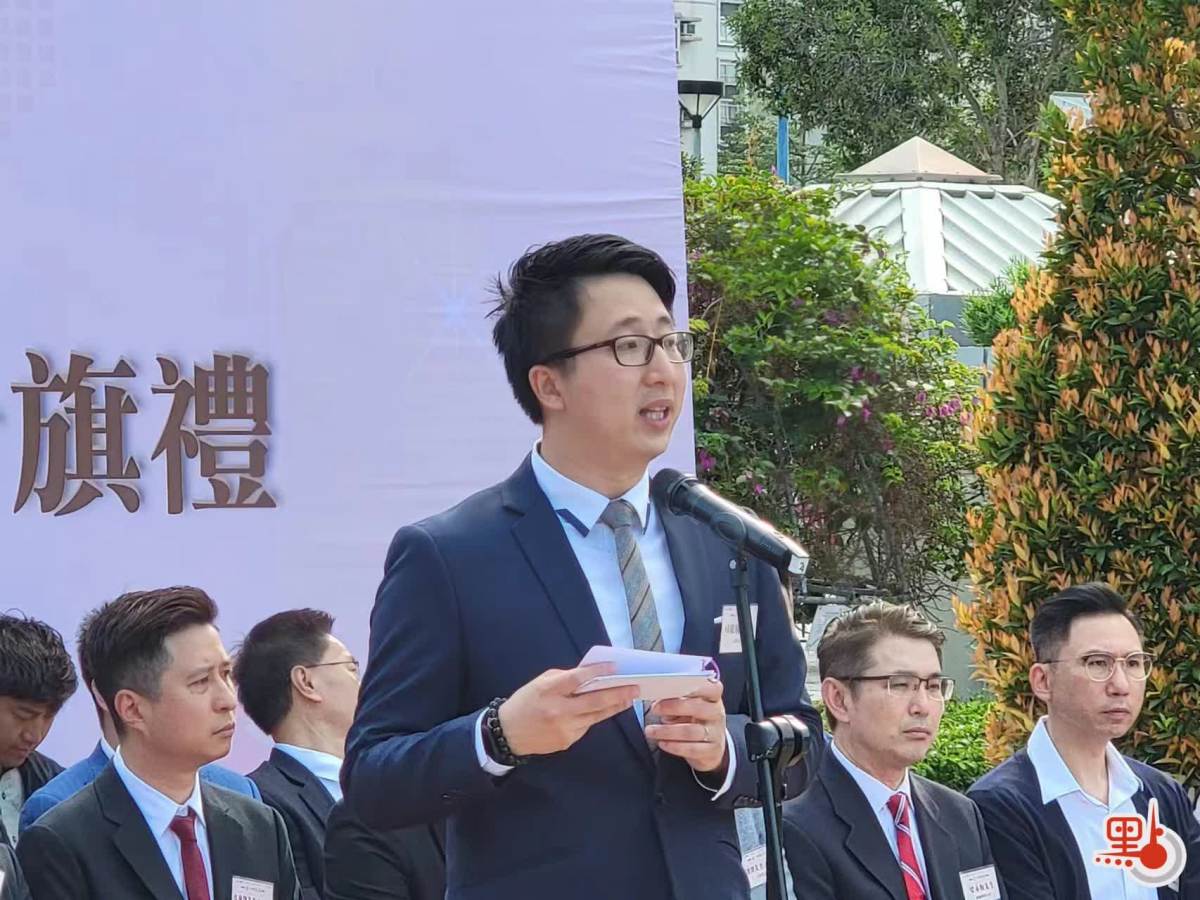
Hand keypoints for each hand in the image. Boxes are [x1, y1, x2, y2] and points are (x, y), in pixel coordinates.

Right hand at [498, 664, 638, 756]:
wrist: (508, 734)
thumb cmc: (524, 702)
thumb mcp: (540, 683)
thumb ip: (564, 679)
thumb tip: (589, 675)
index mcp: (549, 690)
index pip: (578, 679)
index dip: (598, 672)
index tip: (615, 667)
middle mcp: (558, 710)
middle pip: (595, 700)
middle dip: (618, 693)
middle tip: (635, 688)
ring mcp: (564, 728)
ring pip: (596, 716)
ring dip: (614, 706)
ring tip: (628, 699)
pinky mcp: (568, 741)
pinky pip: (586, 726)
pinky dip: (595, 717)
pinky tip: (604, 710)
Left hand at [645, 679, 727, 773]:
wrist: (711, 744)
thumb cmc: (695, 717)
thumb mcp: (689, 704)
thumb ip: (677, 697)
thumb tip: (657, 696)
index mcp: (713, 697)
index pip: (711, 687)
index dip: (693, 686)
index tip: (671, 686)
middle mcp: (716, 713)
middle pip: (697, 707)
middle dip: (673, 707)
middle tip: (655, 708)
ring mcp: (715, 733)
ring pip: (691, 731)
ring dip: (667, 730)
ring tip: (650, 730)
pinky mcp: (711, 751)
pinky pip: (691, 749)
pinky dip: (674, 746)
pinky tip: (662, 742)